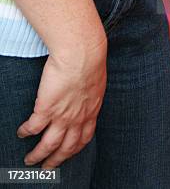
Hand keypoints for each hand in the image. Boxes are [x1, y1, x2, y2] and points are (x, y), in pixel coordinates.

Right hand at [17, 38, 106, 168]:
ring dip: (38, 154)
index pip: (84, 137)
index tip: (69, 153)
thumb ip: (91, 92)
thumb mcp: (97, 80)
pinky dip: (26, 132)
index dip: (75, 148)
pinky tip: (21, 133)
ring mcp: (62, 116)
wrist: (82, 53)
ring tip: (30, 159)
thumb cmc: (91, 60)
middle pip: (66, 147)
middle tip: (48, 167)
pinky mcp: (46, 108)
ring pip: (48, 144)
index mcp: (91, 110)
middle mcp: (77, 118)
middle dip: (56, 160)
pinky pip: (33, 127)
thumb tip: (88, 91)